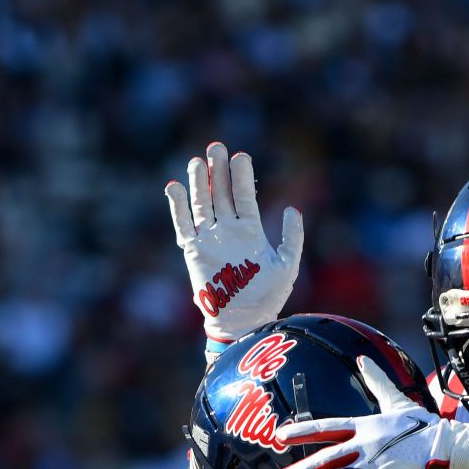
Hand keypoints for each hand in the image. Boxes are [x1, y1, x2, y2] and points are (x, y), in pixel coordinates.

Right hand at [167, 142, 303, 347]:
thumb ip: (293, 237)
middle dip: (218, 171)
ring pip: (202, 205)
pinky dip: (178, 207)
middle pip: (221, 194)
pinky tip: (175, 186)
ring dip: (199, 183)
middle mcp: (228, 231)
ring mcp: (210, 239)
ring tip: (198, 161)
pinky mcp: (194, 251)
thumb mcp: (287, 265)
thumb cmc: (267, 297)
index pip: (244, 197)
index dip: (242, 177)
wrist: (244, 320)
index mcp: (250, 231)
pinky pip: (183, 225)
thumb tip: (293, 209)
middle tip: (216, 148)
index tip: (240, 156)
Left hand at [267, 356, 468, 468]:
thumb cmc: (425, 425)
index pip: (326, 428)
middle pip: (325, 459)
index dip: (302, 432)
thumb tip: (363, 359)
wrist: (449, 445)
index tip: (280, 436)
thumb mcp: (397, 401)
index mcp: (364, 426)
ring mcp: (374, 465)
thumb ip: (377, 382)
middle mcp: (364, 445)